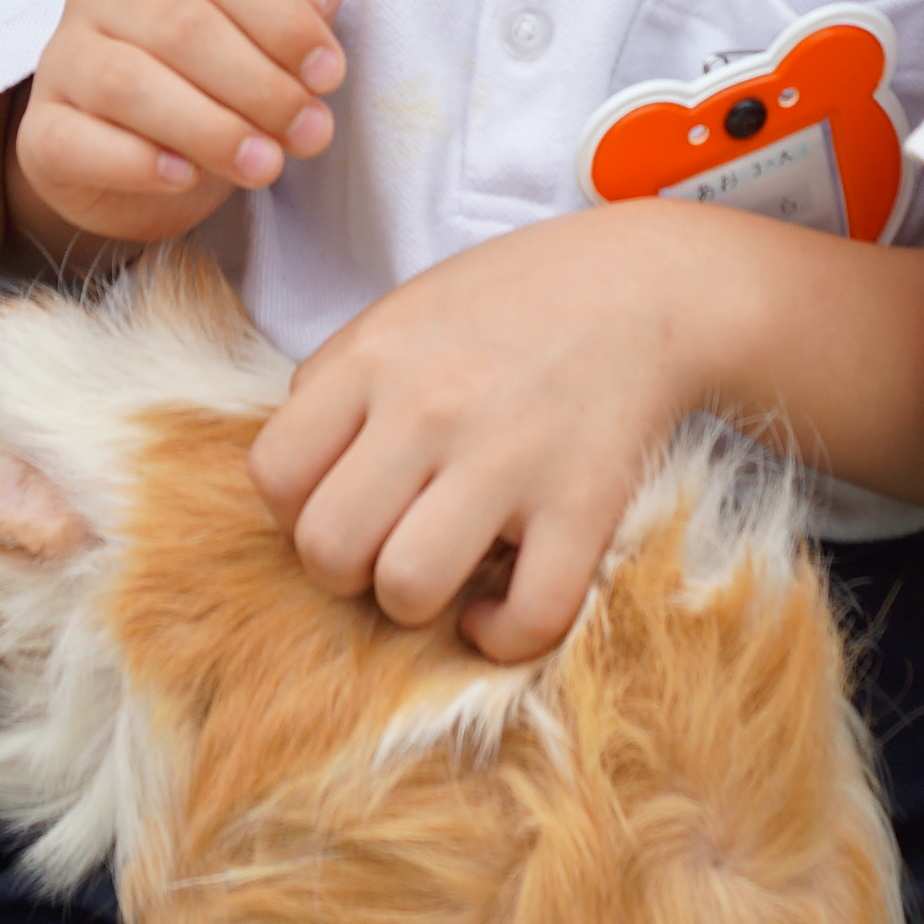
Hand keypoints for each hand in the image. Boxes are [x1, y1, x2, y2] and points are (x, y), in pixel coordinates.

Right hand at [14, 0, 344, 253]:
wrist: (138, 163)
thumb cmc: (214, 78)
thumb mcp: (268, 28)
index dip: (284, 18)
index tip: (329, 74)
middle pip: (181, 26)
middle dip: (259, 85)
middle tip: (309, 134)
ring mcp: (62, 58)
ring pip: (127, 83)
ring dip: (208, 128)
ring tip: (265, 166)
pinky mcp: (41, 130)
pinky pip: (78, 141)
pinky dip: (136, 162)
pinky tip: (185, 177)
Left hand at [259, 206, 729, 660]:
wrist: (649, 286)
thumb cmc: (515, 304)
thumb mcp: (404, 311)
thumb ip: (339, 382)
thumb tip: (298, 474)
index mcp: (374, 359)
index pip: (274, 474)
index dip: (295, 510)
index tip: (340, 504)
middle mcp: (430, 408)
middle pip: (327, 548)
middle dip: (345, 571)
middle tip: (385, 547)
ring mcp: (510, 458)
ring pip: (408, 588)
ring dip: (414, 604)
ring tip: (440, 575)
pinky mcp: (584, 503)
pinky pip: (528, 615)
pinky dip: (503, 636)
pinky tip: (496, 610)